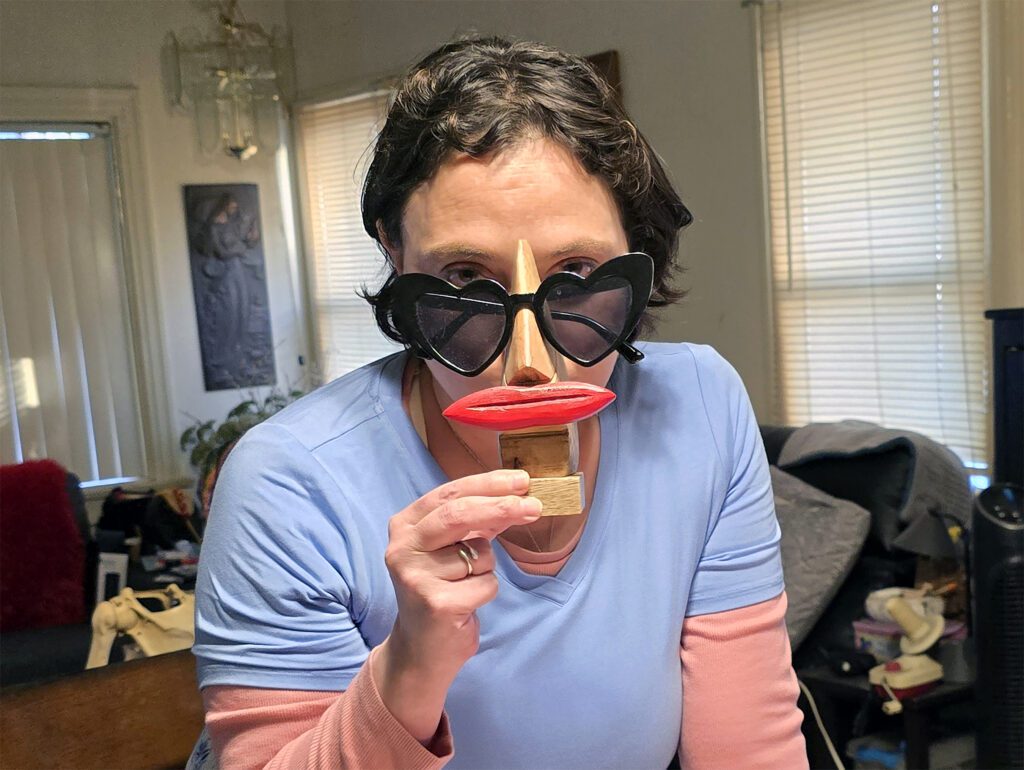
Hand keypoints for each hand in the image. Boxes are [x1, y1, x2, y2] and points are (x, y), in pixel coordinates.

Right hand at [373, 469, 541, 740]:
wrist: (420, 650)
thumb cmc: (442, 590)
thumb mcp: (452, 548)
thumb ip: (477, 520)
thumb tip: (520, 493)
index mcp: (405, 525)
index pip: (450, 493)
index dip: (488, 483)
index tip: (522, 480)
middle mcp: (402, 547)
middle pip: (460, 514)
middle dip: (502, 507)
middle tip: (535, 506)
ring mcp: (415, 576)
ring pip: (480, 554)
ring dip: (487, 567)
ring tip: (465, 585)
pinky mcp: (435, 603)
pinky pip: (486, 583)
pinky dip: (487, 591)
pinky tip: (466, 604)